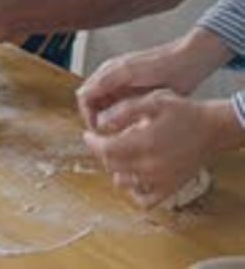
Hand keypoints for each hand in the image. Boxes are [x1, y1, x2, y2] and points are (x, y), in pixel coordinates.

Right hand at [78, 37, 210, 130]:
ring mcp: (125, 89)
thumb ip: (104, 80)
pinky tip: (134, 128)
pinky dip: (123, 122)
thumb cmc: (160, 64)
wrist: (187, 62)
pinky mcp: (138, 97)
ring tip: (123, 133)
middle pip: (93, 106)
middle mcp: (112, 80)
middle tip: (111, 136)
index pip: (84, 97)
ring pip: (107, 111)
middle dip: (98, 121)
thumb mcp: (128, 71)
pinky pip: (122, 113)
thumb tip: (82, 95)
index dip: (88, 115)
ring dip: (110, 123)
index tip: (99, 130)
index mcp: (107, 72)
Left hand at [82, 89, 230, 206]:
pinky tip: (133, 175)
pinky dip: (133, 190)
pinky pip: (143, 199)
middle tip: (103, 140)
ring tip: (119, 152)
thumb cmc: (182, 112)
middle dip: (102, 152)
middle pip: (112, 165)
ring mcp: (159, 181)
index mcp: (144, 143)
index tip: (87, 135)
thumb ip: (125, 110)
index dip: (92, 143)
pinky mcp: (168, 189)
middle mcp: (150, 166)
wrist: (211, 129)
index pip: (106, 150)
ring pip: (123, 182)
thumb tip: (100, 122)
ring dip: (115, 168)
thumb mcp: (153, 100)